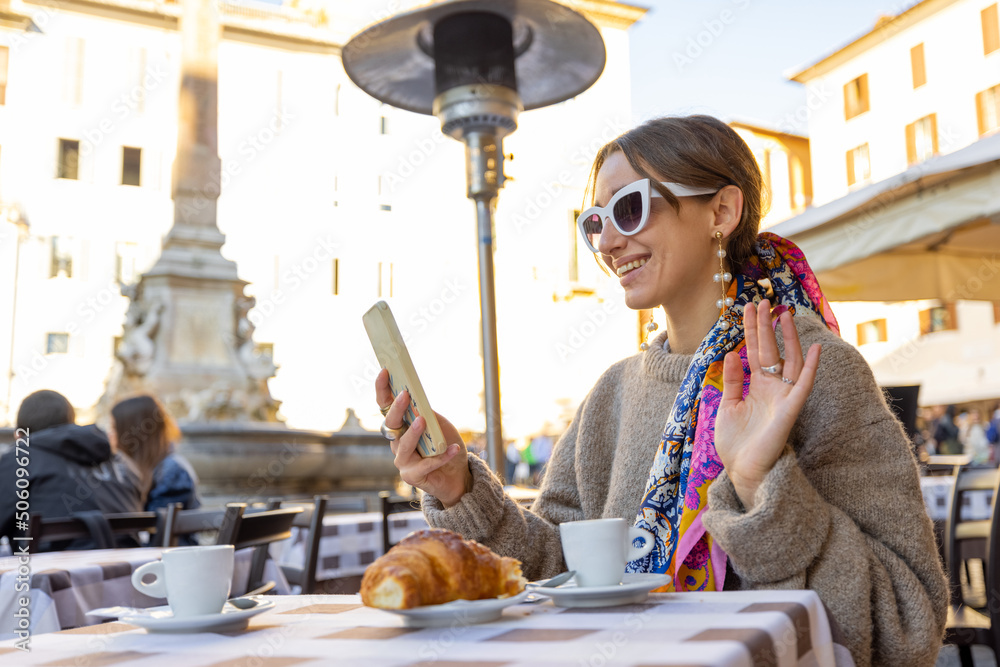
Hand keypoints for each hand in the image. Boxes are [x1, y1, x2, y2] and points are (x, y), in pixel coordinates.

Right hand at [375, 368, 470, 506]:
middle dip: (397, 409)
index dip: (383, 389)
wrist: (458, 474)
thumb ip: (428, 413)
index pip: (386, 406)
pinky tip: (452, 448)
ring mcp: (402, 460)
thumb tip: (418, 400)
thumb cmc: (445, 445)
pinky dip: (441, 456)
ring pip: (403, 445)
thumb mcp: (439, 424)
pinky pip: (425, 465)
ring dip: (413, 432)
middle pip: (391, 424)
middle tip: (405, 394)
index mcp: (401, 426)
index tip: (385, 371)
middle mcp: (397, 442)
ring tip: (423, 421)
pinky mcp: (412, 476)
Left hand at [714, 299, 821, 507]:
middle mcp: (773, 389)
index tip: (748, 307)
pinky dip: (812, 367)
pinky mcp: (790, 410)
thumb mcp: (727, 405)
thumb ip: (732, 380)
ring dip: (788, 338)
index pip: (755, 351)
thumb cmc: (736, 443)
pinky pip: (804, 385)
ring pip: (790, 361)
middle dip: (766, 326)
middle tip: (763, 301)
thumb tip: (731, 354)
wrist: (742, 471)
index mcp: (757, 387)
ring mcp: (783, 398)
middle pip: (771, 350)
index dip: (751, 330)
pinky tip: (816, 348)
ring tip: (784, 315)